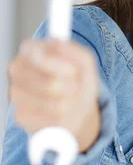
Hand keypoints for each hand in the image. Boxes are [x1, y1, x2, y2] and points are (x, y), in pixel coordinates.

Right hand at [7, 38, 100, 152]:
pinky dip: (65, 120)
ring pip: (55, 106)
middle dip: (73, 89)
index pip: (40, 57)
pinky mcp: (19, 116)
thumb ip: (74, 51)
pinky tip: (63, 114)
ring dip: (72, 105)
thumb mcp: (85, 63)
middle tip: (76, 87)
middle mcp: (16, 69)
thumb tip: (57, 42)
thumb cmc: (78, 80)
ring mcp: (15, 93)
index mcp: (30, 49)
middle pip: (51, 85)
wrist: (75, 107)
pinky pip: (51, 122)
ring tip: (72, 100)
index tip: (73, 71)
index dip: (60, 67)